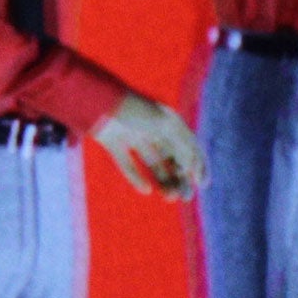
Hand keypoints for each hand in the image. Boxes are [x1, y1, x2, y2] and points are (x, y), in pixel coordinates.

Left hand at [89, 91, 203, 198]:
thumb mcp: (163, 126)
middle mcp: (152, 129)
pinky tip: (146, 190)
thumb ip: (181, 146)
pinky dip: (137, 177)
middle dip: (181, 178)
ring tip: (169, 196)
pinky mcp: (113, 143)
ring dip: (163, 180)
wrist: (96, 100)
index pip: (189, 145)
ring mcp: (132, 136)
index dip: (198, 165)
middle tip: (185, 197)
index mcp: (169, 121)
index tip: (201, 185)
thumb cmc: (133, 109)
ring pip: (152, 164)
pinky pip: (128, 164)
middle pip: (172, 158)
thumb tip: (192, 169)